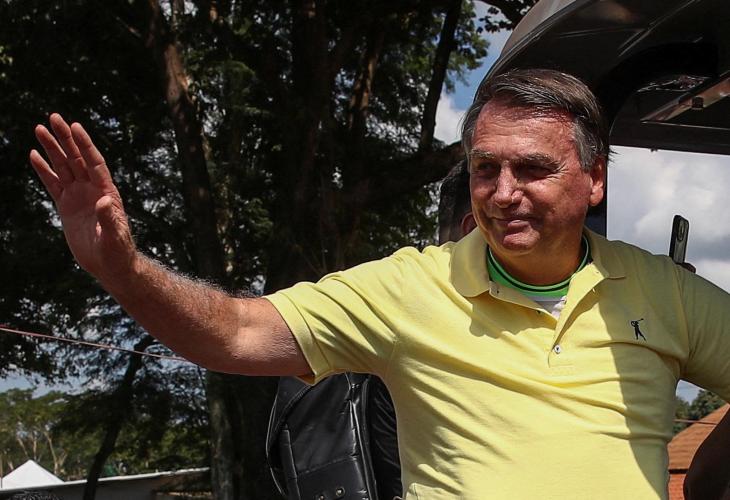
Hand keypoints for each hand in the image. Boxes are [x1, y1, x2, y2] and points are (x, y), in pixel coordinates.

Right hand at [30, 113, 135, 280]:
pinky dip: (44, 169)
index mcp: (107, 192)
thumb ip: (110, 218)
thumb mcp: (115, 236)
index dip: (85, 145)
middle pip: (77, 158)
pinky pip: (53, 183)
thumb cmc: (118, 251)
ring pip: (63, 166)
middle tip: (53, 117)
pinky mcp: (67, 206)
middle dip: (65, 138)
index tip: (75, 126)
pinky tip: (34, 154)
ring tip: (39, 128)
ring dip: (52, 148)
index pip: (95, 162)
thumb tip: (104, 200)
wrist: (110, 264)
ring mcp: (79, 196)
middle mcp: (93, 189)